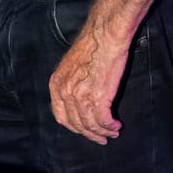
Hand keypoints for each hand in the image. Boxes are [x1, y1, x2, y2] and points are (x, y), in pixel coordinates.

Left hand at [48, 0, 154, 142]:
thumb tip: (79, 98)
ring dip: (102, 132)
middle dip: (89, 134)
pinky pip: (103, 120)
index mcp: (56, 84)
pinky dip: (110, 126)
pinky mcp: (98, 98)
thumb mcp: (72, 66)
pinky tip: (116, 125)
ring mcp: (80, 96)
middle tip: (101, 138)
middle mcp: (65, 92)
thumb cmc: (93, 45)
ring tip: (112, 132)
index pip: (60, 115)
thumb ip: (71, 83)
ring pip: (90, 125)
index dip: (73, 126)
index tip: (84, 130)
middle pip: (76, 123)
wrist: (105, 34)